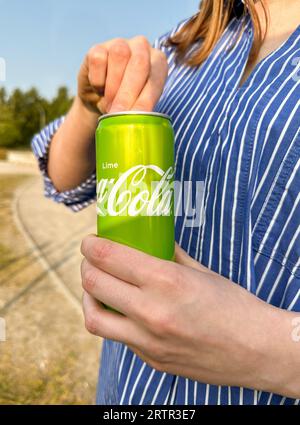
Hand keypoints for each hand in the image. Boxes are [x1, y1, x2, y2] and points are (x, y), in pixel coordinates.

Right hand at [77, 36, 167, 114]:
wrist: (98, 101)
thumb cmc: (124, 105)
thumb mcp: (137, 108)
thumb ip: (142, 109)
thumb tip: (138, 118)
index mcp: (158, 62)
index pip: (156, 77)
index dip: (146, 99)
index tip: (135, 117)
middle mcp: (142, 47)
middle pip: (140, 62)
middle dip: (127, 93)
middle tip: (118, 113)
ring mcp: (119, 43)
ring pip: (119, 55)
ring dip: (112, 86)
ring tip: (109, 104)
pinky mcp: (98, 47)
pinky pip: (98, 59)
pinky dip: (97, 80)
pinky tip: (99, 88)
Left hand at [80, 235, 299, 397]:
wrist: (257, 351)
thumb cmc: (234, 306)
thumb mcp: (201, 272)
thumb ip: (171, 255)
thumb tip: (151, 241)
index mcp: (166, 281)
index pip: (110, 258)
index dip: (92, 246)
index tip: (89, 242)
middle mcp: (151, 311)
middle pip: (94, 284)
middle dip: (86, 267)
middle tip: (91, 261)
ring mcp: (148, 341)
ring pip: (94, 318)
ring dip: (88, 298)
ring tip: (96, 288)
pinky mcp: (151, 360)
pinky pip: (119, 337)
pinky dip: (114, 319)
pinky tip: (125, 311)